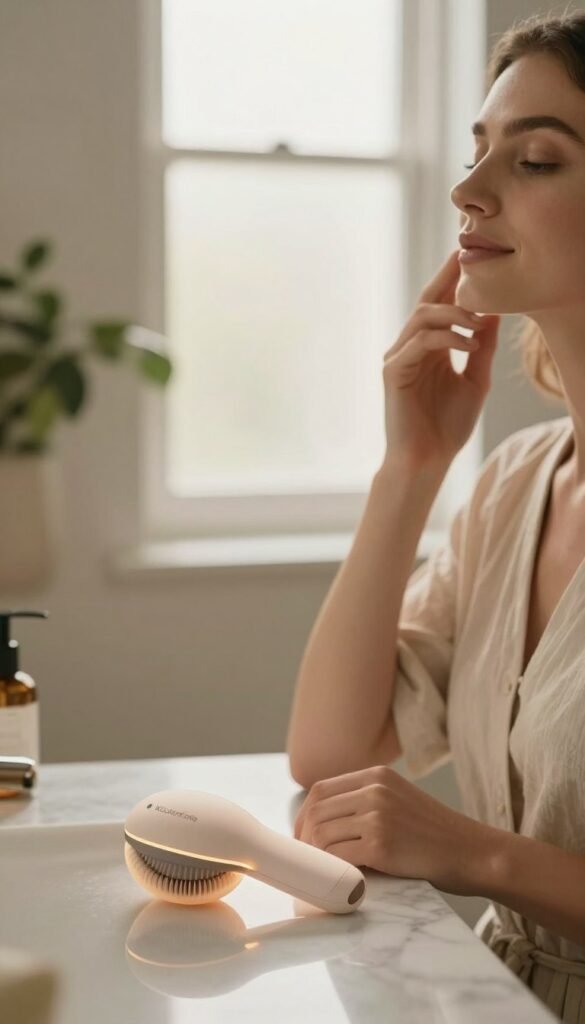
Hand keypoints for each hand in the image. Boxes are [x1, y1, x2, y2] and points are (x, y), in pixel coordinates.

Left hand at [293, 765, 490, 896]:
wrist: (472, 852)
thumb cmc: (435, 834)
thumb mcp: (399, 800)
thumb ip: (367, 801)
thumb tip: (322, 822)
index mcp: (377, 775)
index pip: (320, 789)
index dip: (303, 814)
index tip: (301, 835)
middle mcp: (375, 789)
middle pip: (317, 810)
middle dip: (304, 837)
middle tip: (306, 859)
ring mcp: (378, 816)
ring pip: (323, 834)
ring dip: (316, 856)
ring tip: (324, 870)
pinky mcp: (382, 845)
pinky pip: (338, 857)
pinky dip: (332, 870)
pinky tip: (340, 878)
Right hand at [380, 248, 500, 470]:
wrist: (427, 459)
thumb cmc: (447, 426)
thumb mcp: (475, 381)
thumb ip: (482, 347)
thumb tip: (493, 313)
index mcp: (428, 348)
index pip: (439, 305)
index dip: (450, 279)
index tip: (467, 255)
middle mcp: (409, 348)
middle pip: (425, 301)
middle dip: (446, 278)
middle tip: (465, 257)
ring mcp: (398, 357)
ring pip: (422, 317)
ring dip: (454, 314)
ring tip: (479, 322)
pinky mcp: (393, 371)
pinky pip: (420, 342)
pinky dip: (447, 338)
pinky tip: (469, 345)